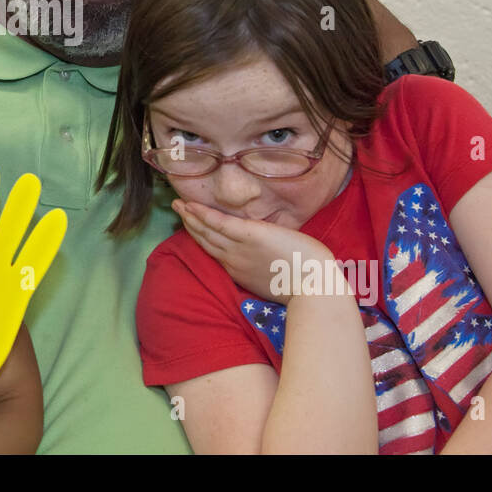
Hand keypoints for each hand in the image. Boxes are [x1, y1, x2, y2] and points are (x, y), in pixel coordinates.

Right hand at [174, 198, 340, 305]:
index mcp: (239, 271)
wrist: (314, 287)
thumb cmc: (304, 283)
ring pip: (207, 231)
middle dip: (189, 224)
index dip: (200, 237)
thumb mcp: (275, 278)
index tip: (191, 227)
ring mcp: (240, 249)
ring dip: (190, 217)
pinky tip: (191, 206)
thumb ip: (263, 266)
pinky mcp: (250, 236)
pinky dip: (203, 215)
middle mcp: (233, 261)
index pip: (215, 251)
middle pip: (205, 240)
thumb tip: (264, 256)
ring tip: (178, 204)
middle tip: (177, 209)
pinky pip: (220, 224)